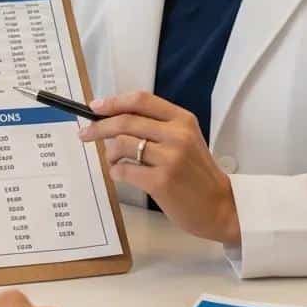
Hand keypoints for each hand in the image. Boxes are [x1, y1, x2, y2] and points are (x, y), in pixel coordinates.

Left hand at [78, 90, 240, 245]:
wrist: (221, 207)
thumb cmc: (197, 173)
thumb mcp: (185, 139)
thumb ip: (156, 127)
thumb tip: (114, 120)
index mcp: (182, 119)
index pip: (141, 99)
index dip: (114, 101)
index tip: (95, 106)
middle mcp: (177, 135)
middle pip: (126, 121)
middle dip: (99, 126)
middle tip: (85, 134)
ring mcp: (170, 158)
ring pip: (122, 144)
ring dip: (108, 153)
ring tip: (111, 160)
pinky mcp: (162, 182)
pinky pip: (124, 170)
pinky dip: (115, 171)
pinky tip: (120, 174)